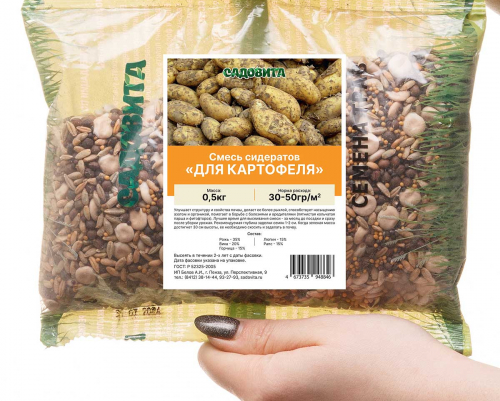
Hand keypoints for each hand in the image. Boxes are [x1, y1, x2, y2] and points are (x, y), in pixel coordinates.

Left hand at [195, 314, 499, 400]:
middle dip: (244, 340)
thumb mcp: (322, 332)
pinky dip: (286, 367)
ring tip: (301, 330)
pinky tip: (314, 352)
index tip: (234, 305)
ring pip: (255, 381)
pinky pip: (279, 390)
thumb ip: (266, 335)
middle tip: (277, 311)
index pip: (211, 360)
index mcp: (269, 388)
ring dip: (267, 352)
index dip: (218, 329)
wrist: (438, 397)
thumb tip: (216, 330)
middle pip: (231, 372)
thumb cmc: (387, 360)